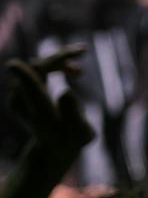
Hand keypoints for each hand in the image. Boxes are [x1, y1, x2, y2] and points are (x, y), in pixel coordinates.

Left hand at [6, 45, 93, 166]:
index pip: (30, 94)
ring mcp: (18, 96)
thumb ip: (75, 114)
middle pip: (36, 70)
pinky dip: (55, 64)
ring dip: (59, 61)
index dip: (25, 78)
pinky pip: (36, 68)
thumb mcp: (83, 133)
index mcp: (41, 114)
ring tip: (80, 72)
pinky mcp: (19, 91)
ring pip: (36, 66)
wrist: (53, 146)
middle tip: (83, 51)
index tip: (13, 65)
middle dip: (60, 58)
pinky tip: (73, 71)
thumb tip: (66, 91)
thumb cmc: (73, 140)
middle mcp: (24, 104)